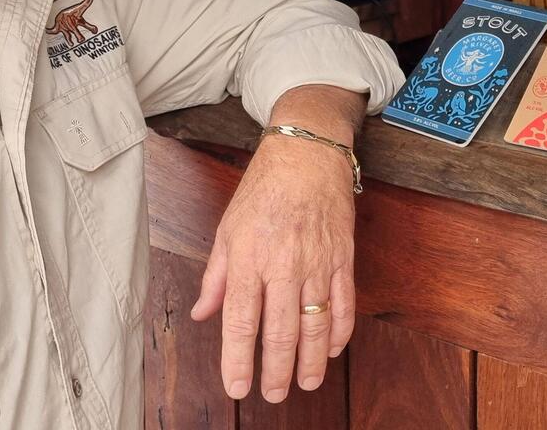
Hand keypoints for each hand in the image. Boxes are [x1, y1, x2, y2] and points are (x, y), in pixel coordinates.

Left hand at [190, 87, 364, 403]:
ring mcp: (317, 262)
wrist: (307, 151)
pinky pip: (344, 302)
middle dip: (277, 370)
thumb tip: (202, 313)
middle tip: (274, 395)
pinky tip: (330, 349)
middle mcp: (283, 264)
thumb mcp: (228, 227)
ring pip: (316, 323)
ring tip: (305, 383)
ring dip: (311, 360)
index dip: (238, 360)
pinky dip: (340, 331)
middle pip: (281, 330)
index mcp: (249, 257)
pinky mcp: (342, 257)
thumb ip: (216, 276)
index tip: (236, 388)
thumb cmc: (263, 187)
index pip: (242, 320)